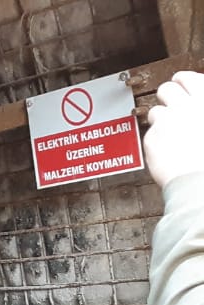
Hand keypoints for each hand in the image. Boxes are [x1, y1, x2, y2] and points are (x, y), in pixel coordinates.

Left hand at [145, 71, 203, 188]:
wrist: (201, 181)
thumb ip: (201, 111)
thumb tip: (197, 105)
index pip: (188, 78)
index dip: (183, 80)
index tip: (181, 83)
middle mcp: (185, 107)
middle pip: (166, 89)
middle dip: (167, 95)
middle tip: (171, 104)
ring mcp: (166, 122)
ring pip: (155, 111)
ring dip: (161, 119)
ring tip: (170, 131)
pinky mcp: (151, 138)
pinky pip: (150, 133)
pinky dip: (157, 140)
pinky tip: (167, 149)